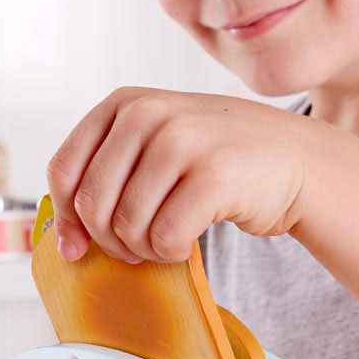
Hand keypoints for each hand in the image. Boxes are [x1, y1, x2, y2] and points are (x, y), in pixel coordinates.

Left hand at [45, 88, 312, 263]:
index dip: (65, 218)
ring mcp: (182, 141)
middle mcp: (149, 114)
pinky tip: (187, 242)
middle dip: (109, 241)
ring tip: (167, 239)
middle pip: (92, 204)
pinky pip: (164, 238)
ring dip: (143, 250)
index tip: (75, 247)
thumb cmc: (218, 161)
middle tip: (135, 248)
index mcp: (125, 104)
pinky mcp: (213, 175)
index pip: (65, 169)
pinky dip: (170, 254)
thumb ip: (110, 173)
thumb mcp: (157, 144)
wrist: (295, 159)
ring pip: (126, 226)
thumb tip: (62, 239)